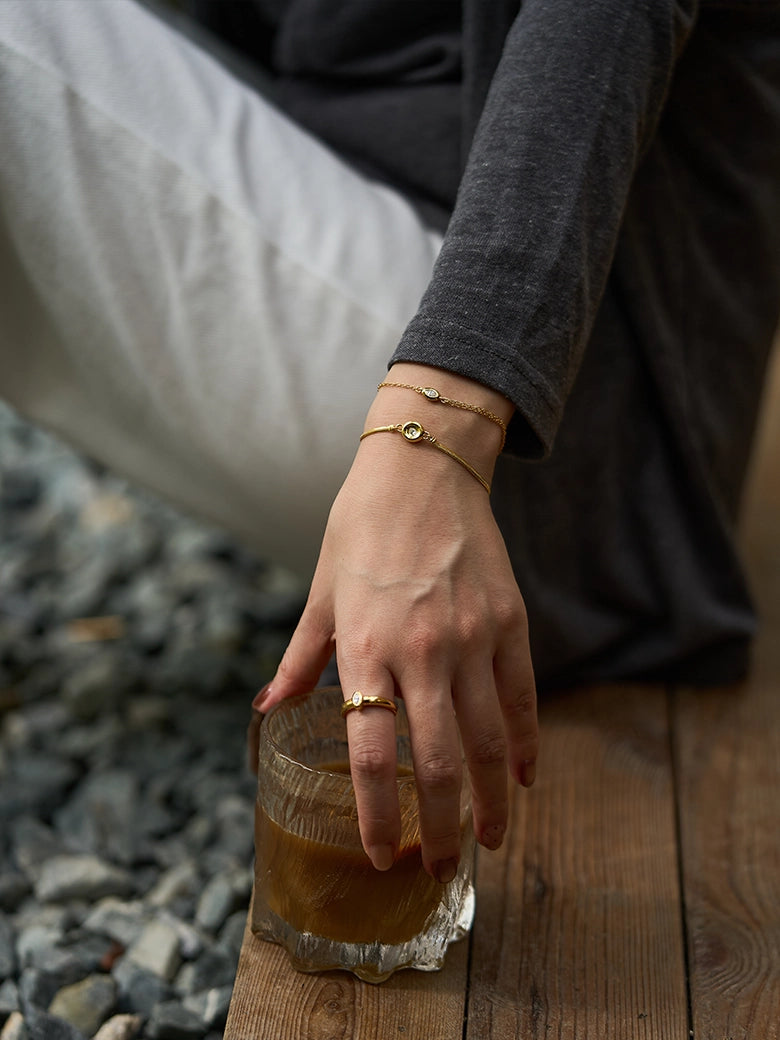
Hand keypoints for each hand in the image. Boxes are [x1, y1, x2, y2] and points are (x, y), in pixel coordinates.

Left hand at [254, 365, 538, 879]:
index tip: (382, 855)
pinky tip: (523, 777)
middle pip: (438, 761)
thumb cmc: (362, 528)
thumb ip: (301, 656)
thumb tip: (268, 708)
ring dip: (491, 799)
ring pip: (488, 739)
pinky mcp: (510, 620)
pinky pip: (522, 696)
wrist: (423, 466)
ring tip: (492, 838)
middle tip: (443, 867)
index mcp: (365, 646)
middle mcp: (421, 649)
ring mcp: (472, 635)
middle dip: (443, 827)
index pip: (372, 752)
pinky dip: (525, 743)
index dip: (377, 813)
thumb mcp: (321, 590)